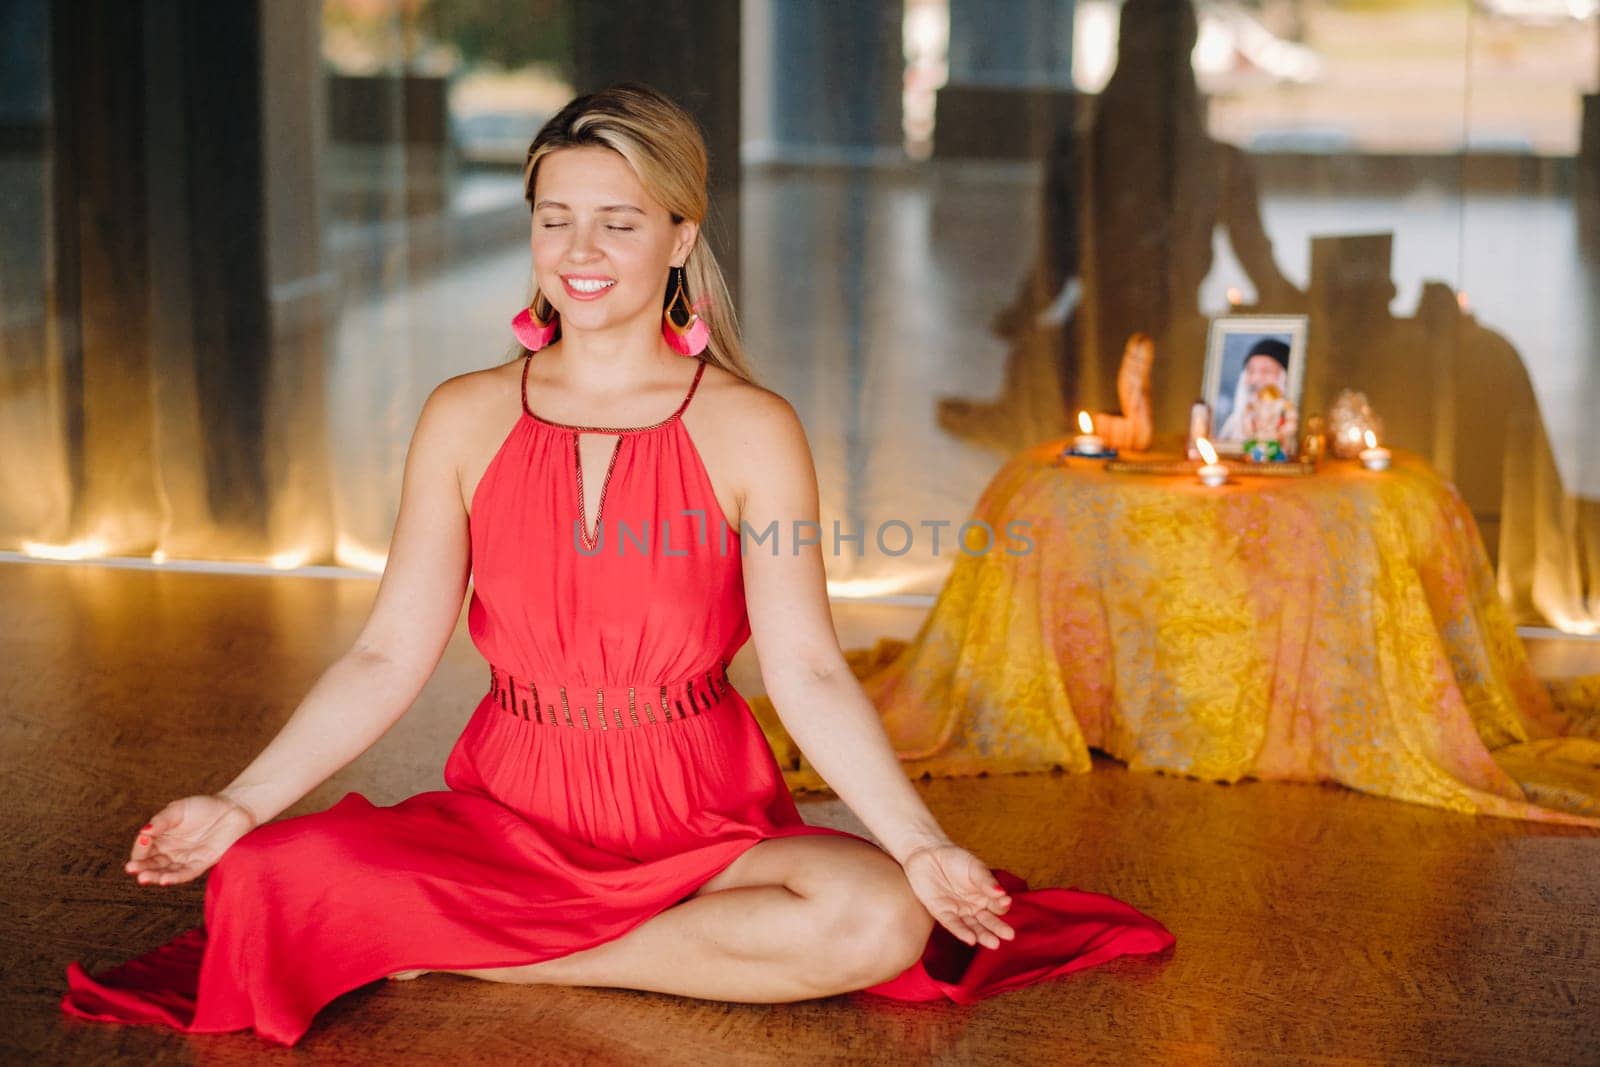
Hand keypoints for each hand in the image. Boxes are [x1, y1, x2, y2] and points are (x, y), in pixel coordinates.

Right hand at [124, 795, 257, 885]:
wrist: (232, 808)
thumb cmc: (203, 807)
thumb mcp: (178, 810)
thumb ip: (161, 821)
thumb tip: (143, 832)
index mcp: (160, 839)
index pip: (144, 848)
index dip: (140, 847)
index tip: (142, 839)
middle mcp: (170, 853)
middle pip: (152, 864)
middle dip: (141, 868)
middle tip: (132, 869)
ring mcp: (185, 860)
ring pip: (166, 872)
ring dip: (154, 876)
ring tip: (143, 878)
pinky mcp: (201, 863)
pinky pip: (186, 873)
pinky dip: (175, 877)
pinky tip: (164, 880)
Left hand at [900, 843, 1015, 949]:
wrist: (927, 854)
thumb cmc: (954, 858)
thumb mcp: (974, 867)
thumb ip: (986, 881)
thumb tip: (1002, 893)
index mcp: (985, 894)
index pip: (998, 905)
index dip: (1002, 904)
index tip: (1006, 902)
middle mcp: (973, 906)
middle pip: (988, 920)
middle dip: (998, 928)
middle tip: (1009, 935)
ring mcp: (959, 911)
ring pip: (973, 927)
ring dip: (983, 936)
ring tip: (994, 943)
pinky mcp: (942, 913)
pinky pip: (953, 925)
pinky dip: (962, 932)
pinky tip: (971, 939)